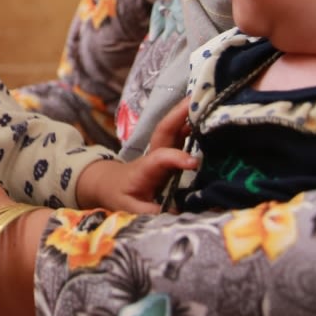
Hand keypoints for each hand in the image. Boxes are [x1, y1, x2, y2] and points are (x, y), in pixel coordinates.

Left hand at [76, 101, 195, 212]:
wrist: (108, 184)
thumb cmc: (118, 195)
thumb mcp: (128, 209)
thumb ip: (148, 212)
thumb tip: (173, 216)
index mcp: (145, 168)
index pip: (160, 158)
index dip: (176, 158)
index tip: (193, 162)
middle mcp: (154, 155)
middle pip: (166, 131)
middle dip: (180, 114)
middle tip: (198, 99)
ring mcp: (161, 151)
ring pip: (174, 129)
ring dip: (188, 114)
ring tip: (207, 99)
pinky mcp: (168, 153)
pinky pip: (180, 135)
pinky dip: (192, 124)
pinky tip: (207, 115)